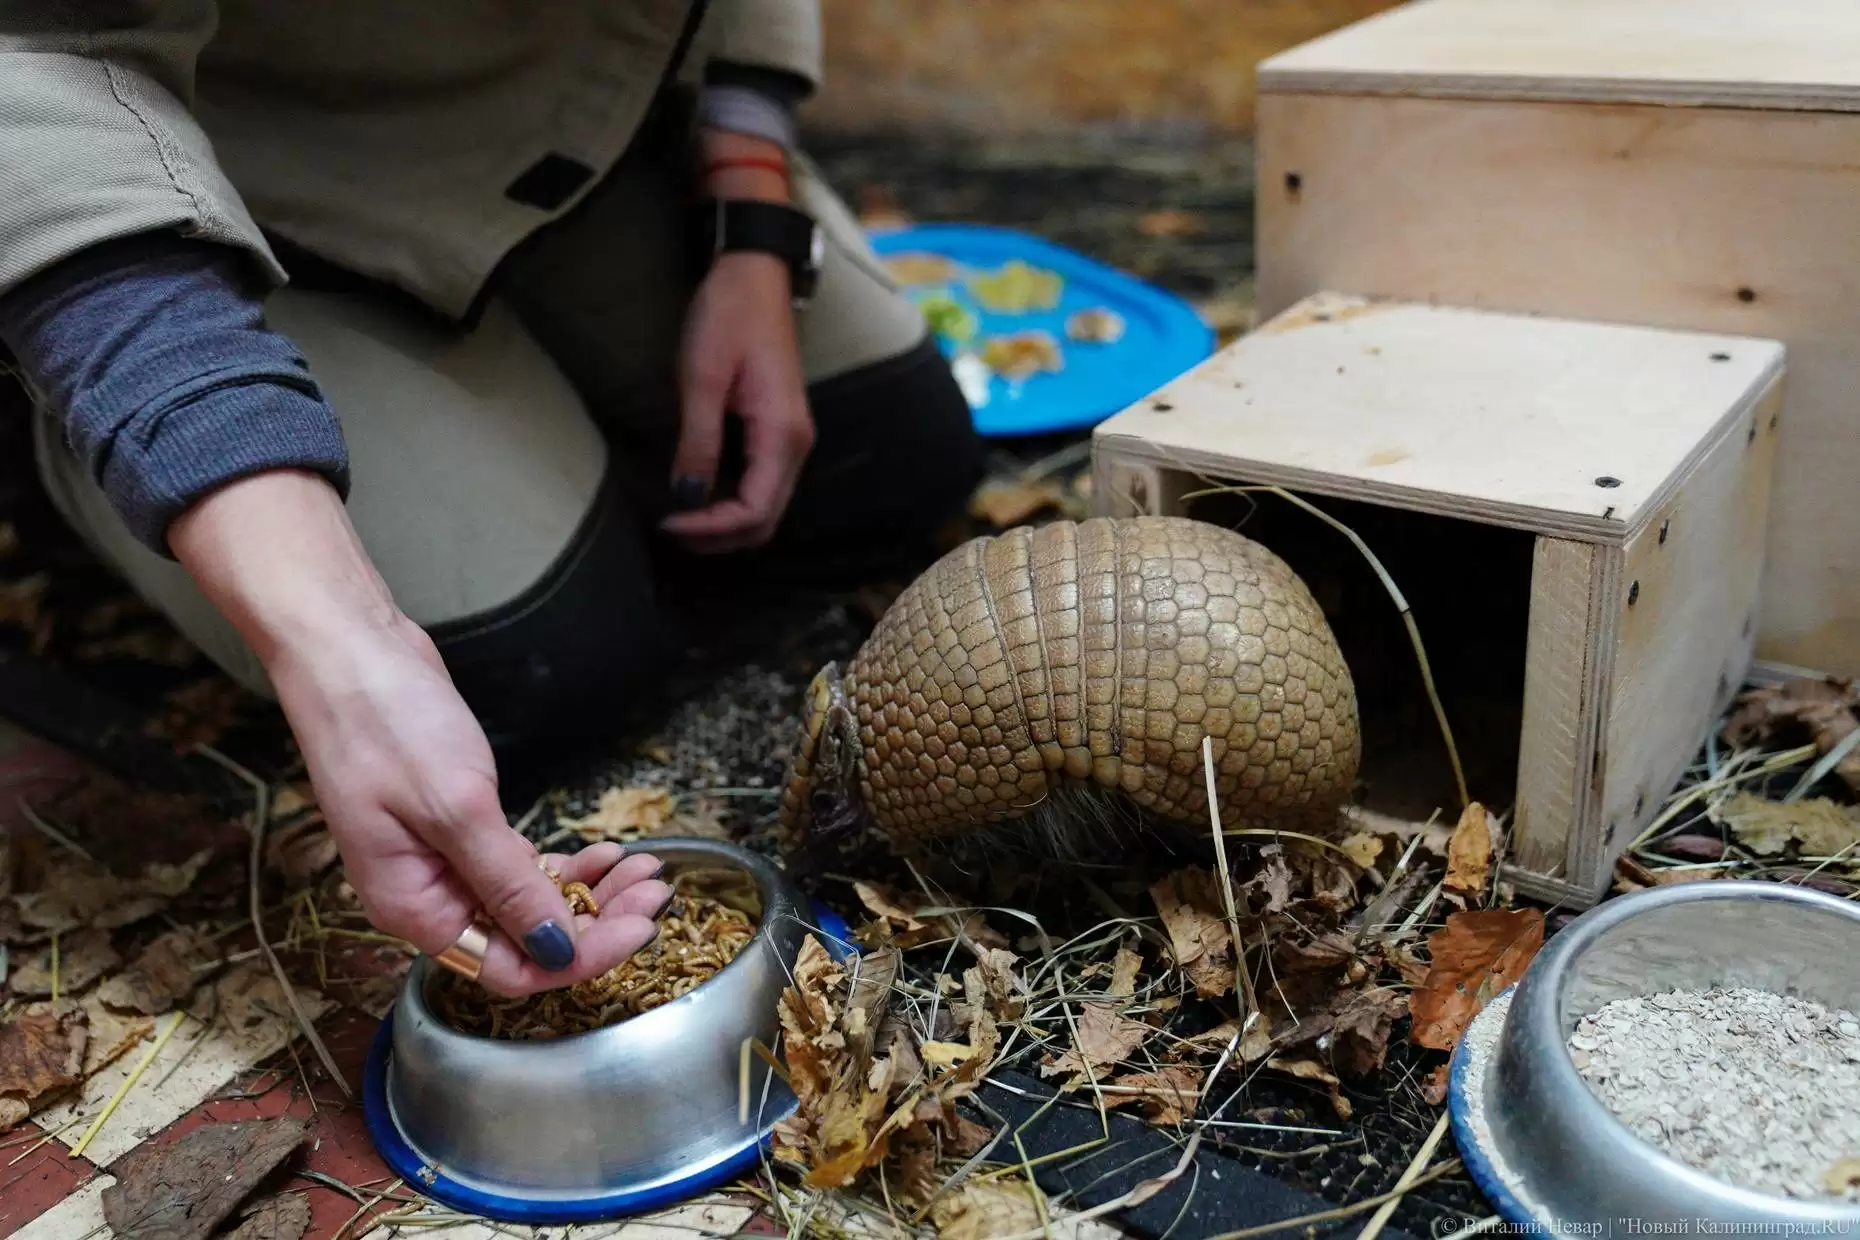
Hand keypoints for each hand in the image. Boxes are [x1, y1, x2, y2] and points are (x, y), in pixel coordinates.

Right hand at [268, 611, 670, 997]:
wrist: (348, 652)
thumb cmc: (383, 724)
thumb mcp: (455, 808)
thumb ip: (507, 884)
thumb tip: (554, 950)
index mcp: (414, 909)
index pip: (509, 969)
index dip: (579, 958)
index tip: (638, 931)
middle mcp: (428, 897)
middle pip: (526, 940)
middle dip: (597, 924)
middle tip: (654, 893)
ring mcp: (443, 862)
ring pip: (530, 902)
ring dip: (590, 893)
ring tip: (643, 868)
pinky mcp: (459, 827)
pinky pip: (520, 866)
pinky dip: (564, 864)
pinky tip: (604, 852)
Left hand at [659, 130, 814, 554]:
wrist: (754, 272)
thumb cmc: (729, 316)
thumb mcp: (703, 377)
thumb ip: (698, 441)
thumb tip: (687, 496)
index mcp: (781, 434)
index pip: (753, 509)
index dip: (710, 527)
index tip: (667, 521)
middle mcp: (795, 444)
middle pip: (765, 520)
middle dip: (719, 537)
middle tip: (670, 529)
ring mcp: (790, 439)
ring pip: (765, 506)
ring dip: (725, 523)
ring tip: (680, 518)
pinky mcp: (778, 430)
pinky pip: (761, 484)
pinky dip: (731, 502)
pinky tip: (699, 493)